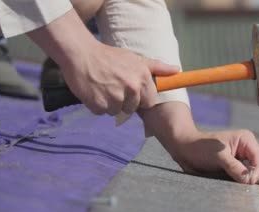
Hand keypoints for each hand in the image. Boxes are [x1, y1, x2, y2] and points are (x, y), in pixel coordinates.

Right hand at [61, 43, 178, 115]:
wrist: (80, 54)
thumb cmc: (109, 56)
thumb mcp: (136, 59)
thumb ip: (157, 67)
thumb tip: (177, 71)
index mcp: (142, 78)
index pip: (148, 102)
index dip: (139, 99)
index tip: (129, 91)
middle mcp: (131, 88)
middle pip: (131, 108)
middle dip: (123, 101)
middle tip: (112, 86)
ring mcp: (115, 97)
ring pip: (116, 111)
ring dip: (108, 103)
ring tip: (102, 87)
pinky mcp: (99, 104)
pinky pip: (101, 111)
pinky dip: (96, 104)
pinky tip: (93, 91)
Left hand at [173, 129, 258, 184]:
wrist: (186, 150)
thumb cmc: (201, 148)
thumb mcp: (218, 156)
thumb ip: (234, 168)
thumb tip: (249, 181)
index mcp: (247, 141)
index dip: (257, 173)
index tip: (247, 183)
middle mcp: (249, 150)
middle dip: (255, 178)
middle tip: (241, 183)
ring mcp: (245, 161)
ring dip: (250, 182)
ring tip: (235, 183)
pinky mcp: (239, 170)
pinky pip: (248, 181)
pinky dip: (244, 185)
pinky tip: (233, 184)